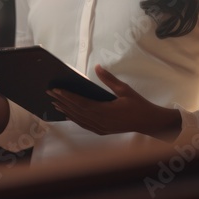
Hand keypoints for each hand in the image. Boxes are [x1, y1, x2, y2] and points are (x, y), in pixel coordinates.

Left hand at [47, 65, 181, 140]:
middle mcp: (100, 121)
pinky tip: (68, 114)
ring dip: (66, 111)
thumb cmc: (138, 105)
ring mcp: (101, 128)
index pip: (81, 103)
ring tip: (54, 103)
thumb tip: (97, 67)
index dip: (67, 96)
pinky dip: (74, 119)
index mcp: (105, 111)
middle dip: (62, 101)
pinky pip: (84, 125)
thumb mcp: (125, 89)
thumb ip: (109, 79)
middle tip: (49, 92)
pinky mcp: (102, 131)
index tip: (56, 90)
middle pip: (76, 111)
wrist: (149, 123)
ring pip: (79, 119)